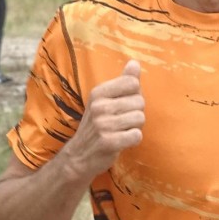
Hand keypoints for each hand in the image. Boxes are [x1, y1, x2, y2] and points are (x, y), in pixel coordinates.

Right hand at [60, 60, 144, 181]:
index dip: (134, 95)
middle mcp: (99, 106)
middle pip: (140, 102)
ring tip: (121, 131)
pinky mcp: (109, 142)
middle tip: (121, 122)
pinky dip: (133, 140)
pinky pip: (137, 136)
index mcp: (98, 93)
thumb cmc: (96, 125)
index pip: (133, 83)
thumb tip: (135, 63)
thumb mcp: (104, 100)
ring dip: (135, 127)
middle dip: (135, 113)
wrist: (78, 156)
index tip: (123, 105)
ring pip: (140, 119)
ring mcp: (103, 124)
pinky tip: (122, 142)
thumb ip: (122, 81)